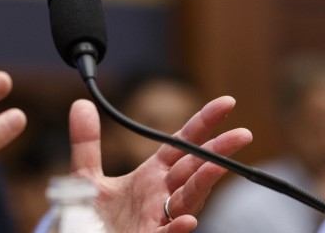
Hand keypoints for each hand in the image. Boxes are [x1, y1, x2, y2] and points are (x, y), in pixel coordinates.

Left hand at [68, 96, 252, 231]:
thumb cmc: (95, 218)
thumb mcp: (87, 176)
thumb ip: (87, 143)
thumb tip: (81, 104)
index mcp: (152, 177)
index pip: (182, 145)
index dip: (202, 123)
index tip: (226, 103)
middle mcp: (161, 196)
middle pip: (193, 168)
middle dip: (217, 150)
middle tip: (242, 133)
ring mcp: (159, 219)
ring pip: (188, 198)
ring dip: (204, 182)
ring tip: (220, 164)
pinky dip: (178, 227)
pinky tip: (188, 219)